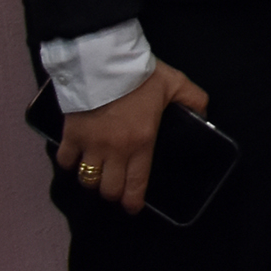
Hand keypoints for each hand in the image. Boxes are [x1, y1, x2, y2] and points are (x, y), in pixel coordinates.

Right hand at [52, 59, 207, 215]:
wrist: (104, 62)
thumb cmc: (141, 75)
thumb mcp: (176, 84)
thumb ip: (194, 100)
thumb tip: (204, 115)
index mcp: (141, 143)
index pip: (136, 184)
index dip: (133, 202)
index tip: (132, 208)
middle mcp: (114, 151)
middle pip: (108, 189)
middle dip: (113, 193)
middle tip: (116, 189)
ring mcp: (90, 145)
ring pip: (87, 179)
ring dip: (92, 181)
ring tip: (97, 175)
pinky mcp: (70, 135)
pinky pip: (65, 161)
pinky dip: (69, 163)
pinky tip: (76, 159)